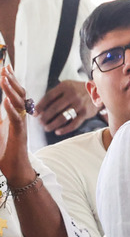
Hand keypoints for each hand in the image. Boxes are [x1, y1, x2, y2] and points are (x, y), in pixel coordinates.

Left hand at [0, 66, 34, 184]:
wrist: (15, 169)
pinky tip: (4, 102)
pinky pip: (16, 119)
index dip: (10, 80)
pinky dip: (10, 110)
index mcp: (13, 115)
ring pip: (18, 104)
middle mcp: (19, 117)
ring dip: (10, 91)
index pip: (14, 94)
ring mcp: (20, 125)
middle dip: (12, 81)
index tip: (6, 67)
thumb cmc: (5, 152)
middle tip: (5, 68)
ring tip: (3, 79)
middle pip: (19, 95)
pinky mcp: (19, 134)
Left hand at [35, 79, 99, 134]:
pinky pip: (73, 124)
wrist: (98, 91)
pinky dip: (64, 129)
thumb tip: (39, 107)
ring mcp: (80, 104)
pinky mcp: (85, 113)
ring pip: (63, 117)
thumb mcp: (67, 86)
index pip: (49, 97)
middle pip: (54, 108)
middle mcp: (72, 95)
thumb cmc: (78, 90)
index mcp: (65, 87)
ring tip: (47, 128)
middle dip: (45, 117)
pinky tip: (58, 131)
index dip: (40, 106)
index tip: (34, 113)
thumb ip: (55, 94)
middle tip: (40, 122)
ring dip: (52, 125)